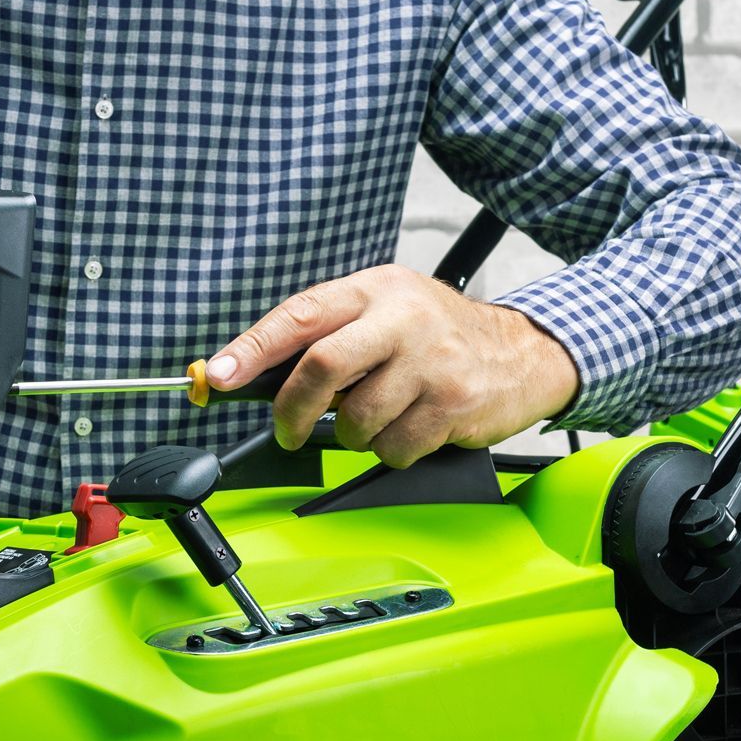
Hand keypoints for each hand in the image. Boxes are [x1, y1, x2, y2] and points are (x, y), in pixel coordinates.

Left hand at [206, 263, 579, 465]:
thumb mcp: (387, 311)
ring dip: (353, 434)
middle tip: (287, 430)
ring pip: (356, 419)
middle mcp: (402, 319)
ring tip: (377, 418)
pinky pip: (394, 447)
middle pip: (322, 366)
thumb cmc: (441, 337)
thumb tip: (256, 375)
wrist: (522, 354)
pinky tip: (411, 428)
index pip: (300, 315)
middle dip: (292, 409)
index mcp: (375, 289)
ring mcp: (430, 362)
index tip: (218, 375)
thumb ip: (330, 334)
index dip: (252, 348)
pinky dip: (390, 450)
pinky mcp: (452, 404)